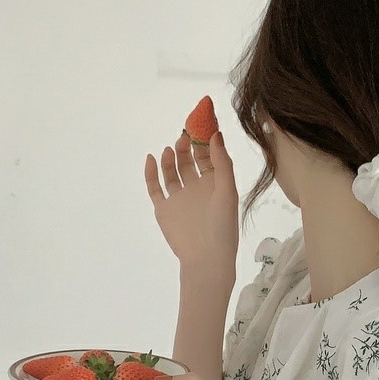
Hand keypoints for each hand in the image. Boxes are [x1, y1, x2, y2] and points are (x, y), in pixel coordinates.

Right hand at [145, 99, 238, 282]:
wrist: (206, 259)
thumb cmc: (222, 228)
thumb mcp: (227, 192)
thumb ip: (222, 164)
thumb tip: (216, 134)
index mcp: (216, 183)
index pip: (209, 154)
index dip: (205, 137)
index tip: (201, 120)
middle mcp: (197, 187)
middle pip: (189, 159)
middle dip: (187, 145)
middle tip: (185, 134)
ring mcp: (179, 197)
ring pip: (171, 170)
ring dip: (171, 157)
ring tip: (173, 149)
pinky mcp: (164, 208)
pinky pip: (154, 187)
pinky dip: (151, 172)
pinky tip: (152, 159)